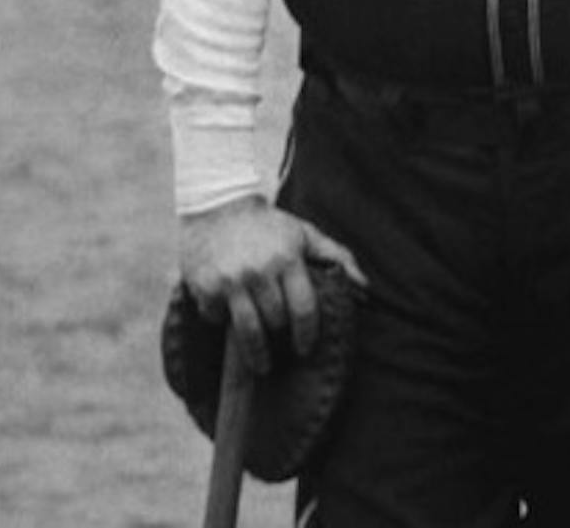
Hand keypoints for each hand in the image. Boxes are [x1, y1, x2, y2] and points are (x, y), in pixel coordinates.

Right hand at [177, 196, 367, 374]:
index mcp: (287, 259)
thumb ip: (336, 256)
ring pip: (248, 329)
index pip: (303, 308)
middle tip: (281, 347)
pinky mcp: (205, 286)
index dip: (307, 333)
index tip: (306, 348)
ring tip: (261, 365)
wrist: (218, 205)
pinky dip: (221, 321)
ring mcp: (230, 280)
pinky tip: (227, 318)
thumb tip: (364, 286)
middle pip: (275, 320)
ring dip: (255, 351)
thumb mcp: (304, 234)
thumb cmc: (268, 224)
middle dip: (280, 334)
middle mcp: (259, 271)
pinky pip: (216, 317)